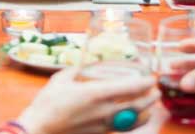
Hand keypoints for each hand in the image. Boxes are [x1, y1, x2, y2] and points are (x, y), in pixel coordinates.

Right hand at [17, 67, 158, 133]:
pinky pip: (123, 129)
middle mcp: (103, 110)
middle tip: (155, 89)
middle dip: (150, 96)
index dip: (144, 82)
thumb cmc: (47, 104)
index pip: (129, 87)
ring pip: (133, 120)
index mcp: (95, 93)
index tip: (151, 77)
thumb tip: (85, 66)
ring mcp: (102, 125)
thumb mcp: (61, 79)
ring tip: (151, 103)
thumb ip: (76, 70)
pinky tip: (135, 117)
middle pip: (137, 104)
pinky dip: (134, 122)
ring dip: (146, 111)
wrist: (38, 130)